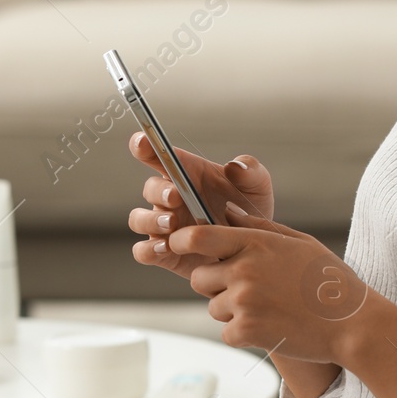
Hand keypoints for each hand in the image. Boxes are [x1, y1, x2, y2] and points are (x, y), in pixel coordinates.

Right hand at [127, 133, 272, 275]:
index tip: (142, 143)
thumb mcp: (257, 188)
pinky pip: (143, 252)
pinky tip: (167, 248)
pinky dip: (149, 250)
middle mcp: (170, 199)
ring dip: (150, 219)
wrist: (252, 252)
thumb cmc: (249, 212)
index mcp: (186, 175)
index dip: (145, 146)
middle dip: (159, 190)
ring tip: (171, 223)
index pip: (159, 156)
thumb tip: (234, 166)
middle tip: (177, 196)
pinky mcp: (165, 254)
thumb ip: (250, 171)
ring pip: (139, 219)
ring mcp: (164, 227)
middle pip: (150, 187)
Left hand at [168, 202, 372, 362]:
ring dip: (232, 311)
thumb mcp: (298, 241)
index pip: (198, 237)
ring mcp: (244, 301)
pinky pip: (226, 332)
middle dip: (214, 285)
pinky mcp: (247, 331)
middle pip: (199, 278)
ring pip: (214, 308)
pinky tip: (270, 327)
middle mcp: (244, 270)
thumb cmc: (329, 279)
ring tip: (268, 309)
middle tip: (246, 290)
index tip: (178, 245)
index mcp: (255, 243)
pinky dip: (243, 334)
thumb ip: (257, 226)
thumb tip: (225, 212)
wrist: (352, 323)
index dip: (181, 241)